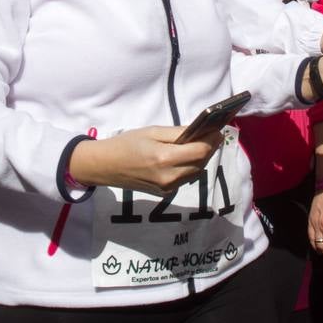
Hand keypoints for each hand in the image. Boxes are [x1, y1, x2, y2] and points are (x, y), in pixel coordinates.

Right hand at [68, 126, 223, 195]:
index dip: (212, 139)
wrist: (105, 166)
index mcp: (164, 159)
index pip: (201, 151)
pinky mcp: (164, 193)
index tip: (218, 128)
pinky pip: (186, 178)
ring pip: (196, 171)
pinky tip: (186, 155)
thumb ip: (179, 133)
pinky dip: (191, 166)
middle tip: (212, 133)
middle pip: (201, 162)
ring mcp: (167, 188)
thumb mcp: (153, 132)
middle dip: (209, 147)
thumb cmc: (127, 144)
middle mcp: (168, 177)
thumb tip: (203, 130)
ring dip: (201, 157)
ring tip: (201, 142)